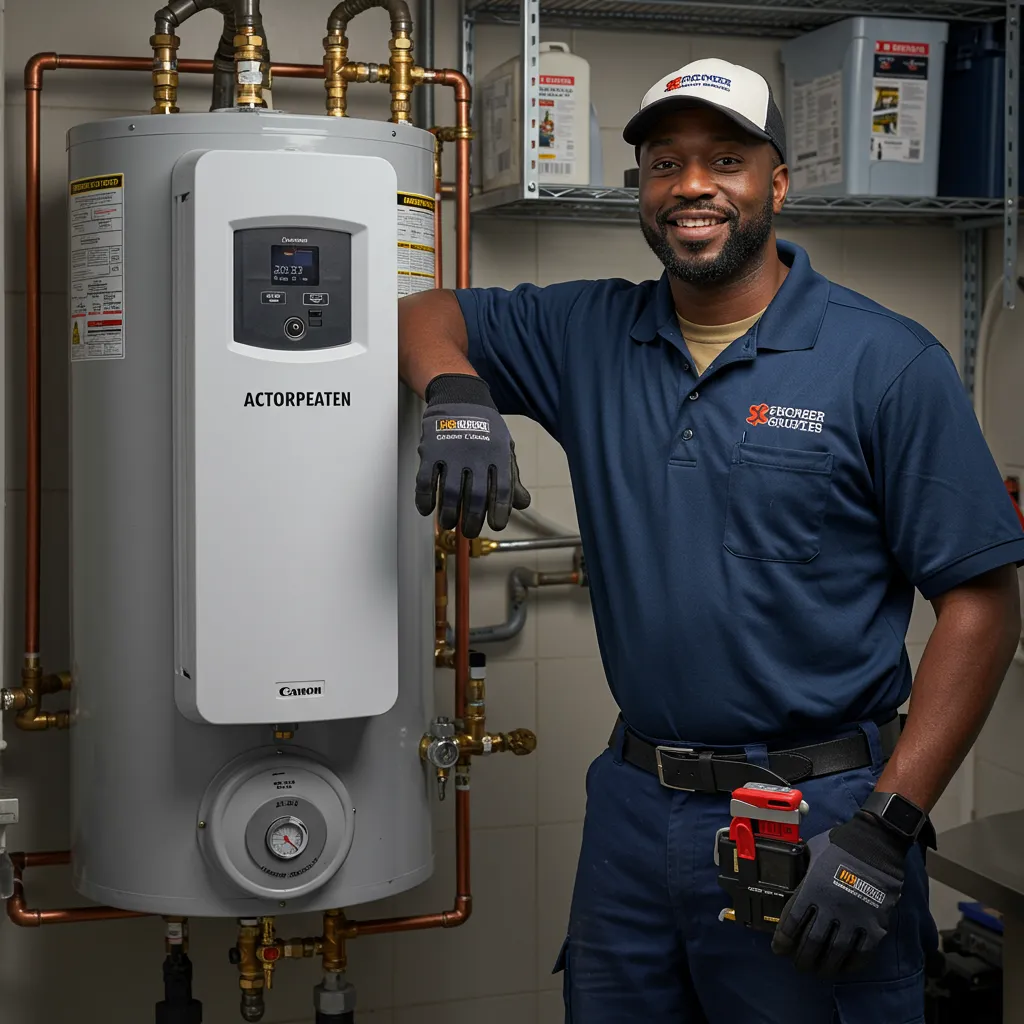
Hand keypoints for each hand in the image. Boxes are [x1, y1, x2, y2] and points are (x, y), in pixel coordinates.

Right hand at [415, 373, 530, 537]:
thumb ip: (511, 478)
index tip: (496, 525)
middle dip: (473, 520)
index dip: (499, 511)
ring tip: (448, 524)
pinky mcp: (431, 451)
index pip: (502, 490)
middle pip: (476, 497)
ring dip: (449, 514)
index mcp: (497, 455)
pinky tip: (426, 509)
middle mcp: (476, 455)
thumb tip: (523, 503)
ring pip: (451, 493)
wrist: (460, 397)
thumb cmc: (485, 428)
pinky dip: (425, 499)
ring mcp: (452, 453)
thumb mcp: (504, 449)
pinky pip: (426, 481)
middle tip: (470, 532)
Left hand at [771, 809, 912, 977]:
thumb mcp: (812, 853)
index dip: (783, 940)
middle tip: (799, 965)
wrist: (875, 845)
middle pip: (811, 943)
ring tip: (819, 971)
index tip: (779, 949)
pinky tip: (844, 968)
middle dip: (802, 958)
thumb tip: (793, 875)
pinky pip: (861, 953)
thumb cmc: (840, 844)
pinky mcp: (874, 925)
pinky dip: (851, 964)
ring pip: (834, 953)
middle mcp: (829, 908)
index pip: (791, 922)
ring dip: (824, 966)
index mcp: (811, 889)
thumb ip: (802, 869)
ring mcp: (852, 918)